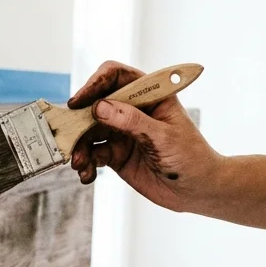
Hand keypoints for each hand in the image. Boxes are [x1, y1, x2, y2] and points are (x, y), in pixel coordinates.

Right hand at [66, 60, 221, 211]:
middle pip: (95, 104)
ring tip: (79, 164)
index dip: (95, 84)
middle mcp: (131, 109)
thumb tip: (100, 107)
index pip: (116, 77)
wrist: (197, 189)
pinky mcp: (115, 154)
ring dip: (79, 147)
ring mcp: (121, 131)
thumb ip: (132, 121)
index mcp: (148, 95)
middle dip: (79, 121)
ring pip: (89, 132)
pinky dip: (85, 164)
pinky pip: (92, 154)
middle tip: (68, 138)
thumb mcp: (163, 137)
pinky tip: (87, 176)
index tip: (79, 102)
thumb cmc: (191, 156)